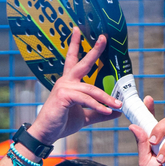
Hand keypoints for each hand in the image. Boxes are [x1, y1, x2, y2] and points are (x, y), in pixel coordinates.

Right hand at [27, 27, 121, 146]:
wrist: (46, 135)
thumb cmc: (61, 123)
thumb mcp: (84, 116)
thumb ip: (98, 112)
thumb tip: (115, 112)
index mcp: (69, 83)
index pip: (73, 60)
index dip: (76, 45)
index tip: (78, 30)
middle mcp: (65, 81)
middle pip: (82, 63)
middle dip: (94, 50)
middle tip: (103, 38)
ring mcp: (64, 87)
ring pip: (91, 89)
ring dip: (106, 98)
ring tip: (118, 105)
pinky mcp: (64, 96)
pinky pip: (86, 99)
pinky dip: (98, 106)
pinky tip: (107, 111)